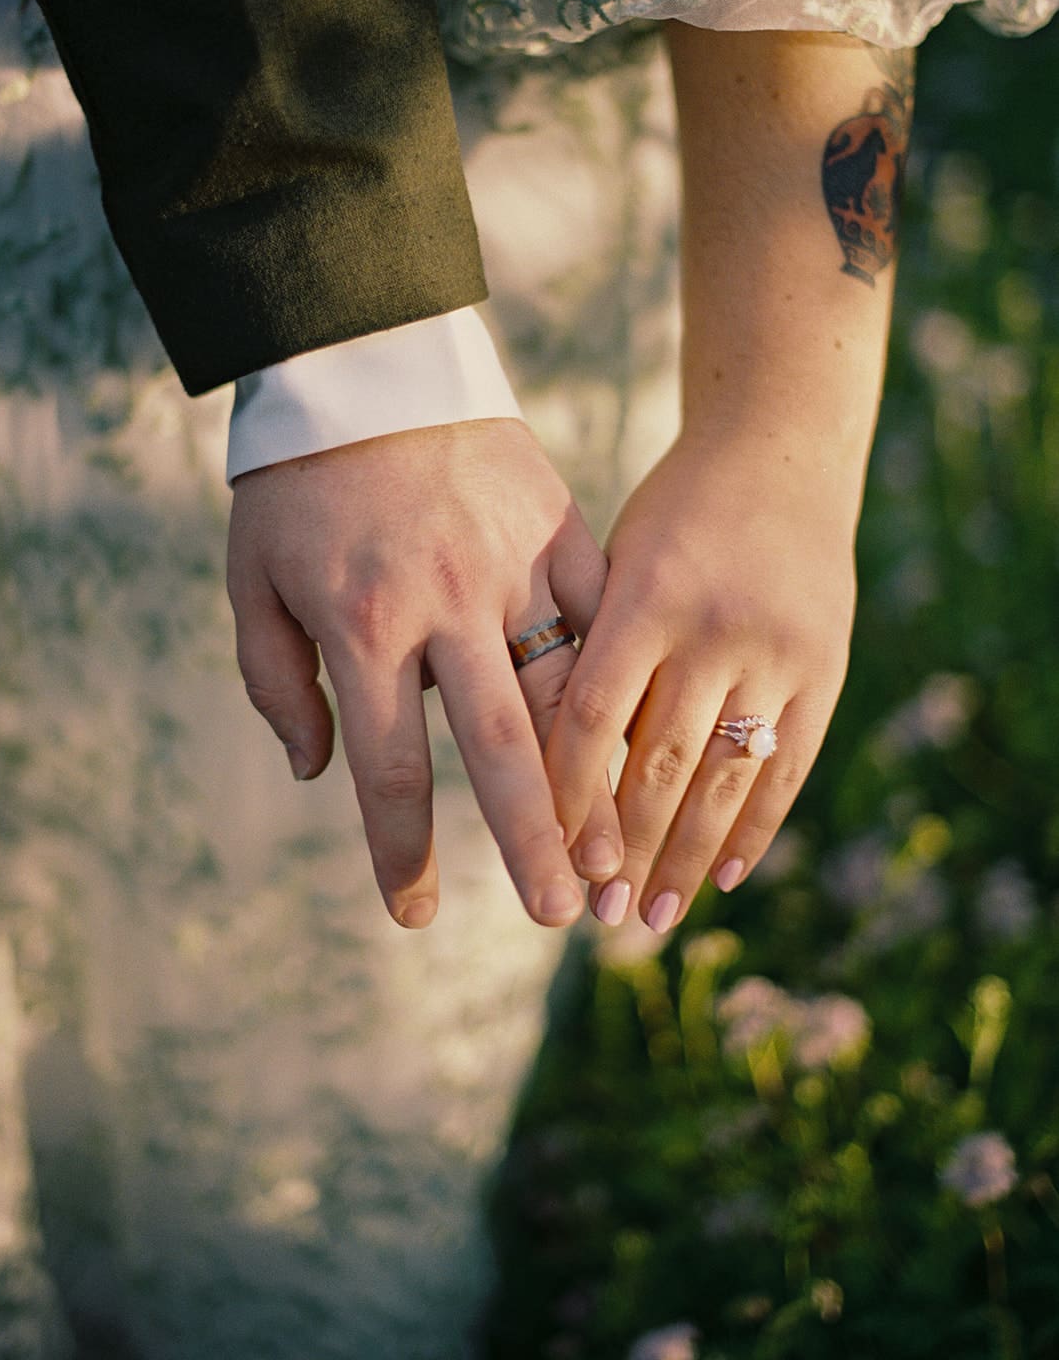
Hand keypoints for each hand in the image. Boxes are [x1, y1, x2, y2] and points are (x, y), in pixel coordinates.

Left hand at [227, 419, 620, 927]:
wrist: (360, 364)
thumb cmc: (295, 484)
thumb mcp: (253, 582)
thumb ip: (278, 683)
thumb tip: (319, 774)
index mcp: (361, 625)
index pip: (386, 765)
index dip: (399, 849)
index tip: (411, 913)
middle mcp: (444, 604)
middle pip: (496, 744)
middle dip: (529, 838)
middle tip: (557, 915)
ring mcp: (512, 562)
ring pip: (566, 686)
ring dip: (593, 775)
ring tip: (617, 847)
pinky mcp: (557, 523)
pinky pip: (599, 612)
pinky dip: (619, 677)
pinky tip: (643, 734)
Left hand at [544, 431, 858, 930]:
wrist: (779, 452)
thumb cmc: (671, 513)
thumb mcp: (615, 560)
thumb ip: (591, 651)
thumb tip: (545, 768)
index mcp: (646, 596)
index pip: (591, 717)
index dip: (565, 793)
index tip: (545, 854)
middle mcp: (715, 628)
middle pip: (658, 763)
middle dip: (624, 850)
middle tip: (596, 917)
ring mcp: (778, 651)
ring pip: (723, 778)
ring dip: (685, 859)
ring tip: (651, 917)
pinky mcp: (824, 668)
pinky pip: (788, 767)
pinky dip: (756, 828)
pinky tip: (725, 878)